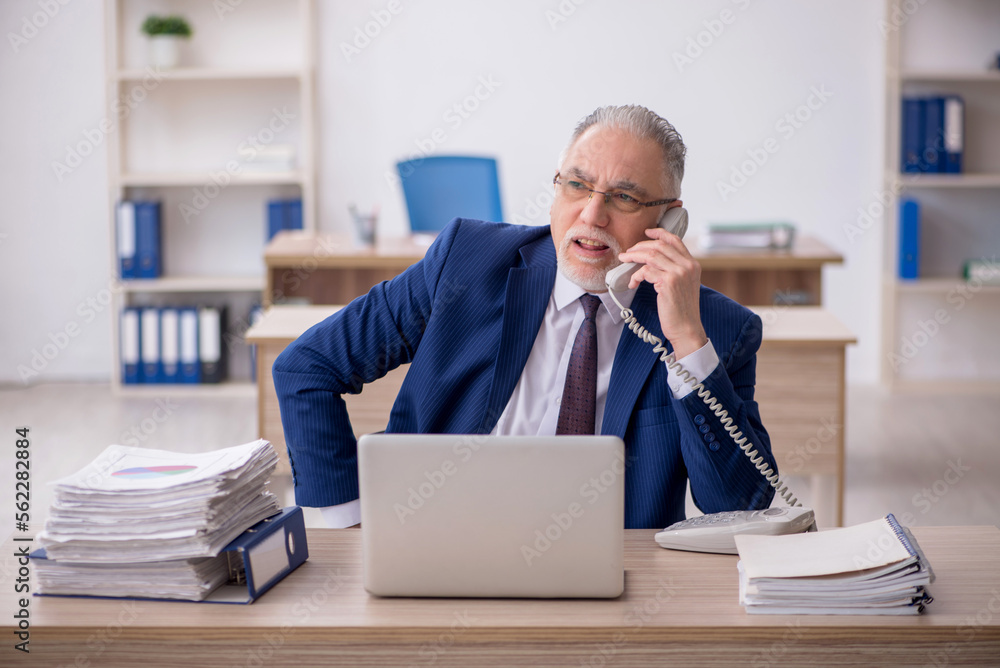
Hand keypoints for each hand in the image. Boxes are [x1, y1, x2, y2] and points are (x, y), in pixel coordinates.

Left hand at [617, 226, 706, 359]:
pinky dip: (635, 275)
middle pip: (659, 245)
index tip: (647, 232)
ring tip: (624, 261)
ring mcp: (679, 273)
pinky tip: (633, 283)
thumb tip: (650, 262)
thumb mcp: (683, 286)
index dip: (659, 233)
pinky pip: (645, 271)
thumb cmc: (681, 310)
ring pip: (651, 255)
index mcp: (693, 264)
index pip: (675, 240)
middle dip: (640, 246)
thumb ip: (674, 271)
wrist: (686, 328)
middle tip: (628, 253)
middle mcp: (688, 265)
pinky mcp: (668, 282)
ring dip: (633, 257)